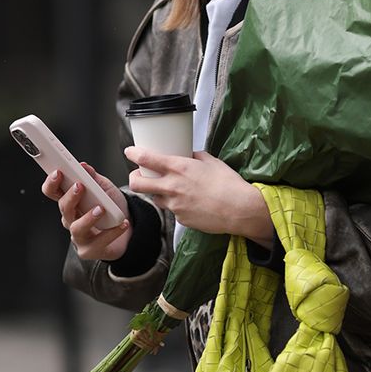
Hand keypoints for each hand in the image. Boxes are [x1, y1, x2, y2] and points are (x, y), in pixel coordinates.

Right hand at [42, 162, 131, 260]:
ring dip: (88, 217)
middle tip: (80, 186)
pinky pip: (99, 242)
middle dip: (70, 197)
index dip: (52, 183)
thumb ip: (94, 178)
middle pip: (63, 208)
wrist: (132, 230)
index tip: (58, 172)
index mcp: (71, 203)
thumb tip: (84, 166)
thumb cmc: (113, 210)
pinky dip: (111, 232)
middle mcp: (71, 219)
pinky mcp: (91, 250)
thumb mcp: (105, 189)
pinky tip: (121, 224)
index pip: (53, 192)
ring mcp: (79, 237)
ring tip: (101, 209)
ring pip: (77, 227)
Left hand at [123, 146, 274, 245]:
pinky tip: (191, 203)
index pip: (145, 159)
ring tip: (170, 190)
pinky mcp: (181, 219)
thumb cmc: (229, 184)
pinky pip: (173, 211)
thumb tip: (188, 154)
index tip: (130, 152)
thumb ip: (195, 156)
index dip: (133, 154)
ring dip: (157, 193)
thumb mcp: (212, 161)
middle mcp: (172, 187)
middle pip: (137, 184)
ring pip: (155, 198)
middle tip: (138, 176)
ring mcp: (175, 205)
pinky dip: (177, 206)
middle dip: (134, 178)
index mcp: (178, 168)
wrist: (240, 210)